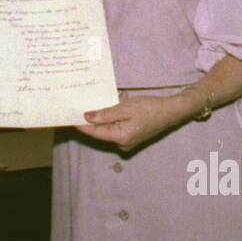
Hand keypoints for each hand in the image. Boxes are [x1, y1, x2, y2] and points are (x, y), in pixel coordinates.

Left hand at [74, 92, 193, 152]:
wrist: (173, 111)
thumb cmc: (151, 108)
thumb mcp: (126, 107)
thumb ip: (105, 114)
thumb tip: (87, 117)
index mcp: (120, 137)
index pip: (93, 132)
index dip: (80, 123)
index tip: (67, 115)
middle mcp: (122, 143)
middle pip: (101, 129)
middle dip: (96, 114)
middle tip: (85, 100)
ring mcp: (127, 140)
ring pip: (109, 125)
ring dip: (109, 111)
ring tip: (114, 97)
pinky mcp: (132, 135)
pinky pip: (118, 124)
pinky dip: (117, 113)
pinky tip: (122, 100)